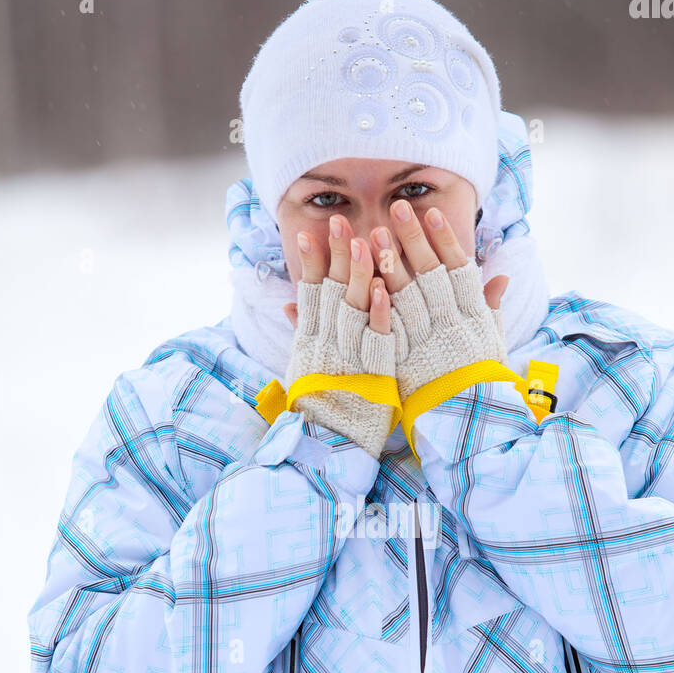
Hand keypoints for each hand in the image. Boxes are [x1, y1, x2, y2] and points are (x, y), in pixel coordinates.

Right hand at [282, 220, 396, 459]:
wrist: (326, 451)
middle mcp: (326, 345)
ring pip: (355, 309)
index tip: (307, 233)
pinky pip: (378, 339)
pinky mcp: (373, 374)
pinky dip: (380, 314)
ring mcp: (349, 358)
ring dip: (360, 275)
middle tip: (338, 222)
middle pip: (331, 291)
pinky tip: (385, 289)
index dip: (309, 262)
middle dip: (335, 255)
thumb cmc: (317, 411)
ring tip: (365, 241)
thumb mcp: (304, 368)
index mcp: (309, 343)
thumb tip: (288, 303)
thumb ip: (303, 332)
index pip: (309, 293)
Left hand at [366, 201, 509, 402]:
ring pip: (406, 297)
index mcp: (472, 317)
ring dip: (390, 264)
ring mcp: (425, 343)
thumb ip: (491, 309)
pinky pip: (388, 331)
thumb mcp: (492, 343)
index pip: (458, 270)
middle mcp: (450, 325)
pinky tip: (365, 284)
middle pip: (429, 275)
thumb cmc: (479, 381)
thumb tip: (501, 280)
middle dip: (413, 240)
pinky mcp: (403, 362)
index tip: (432, 213)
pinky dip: (377, 307)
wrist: (465, 423)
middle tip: (397, 208)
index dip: (445, 240)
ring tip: (375, 234)